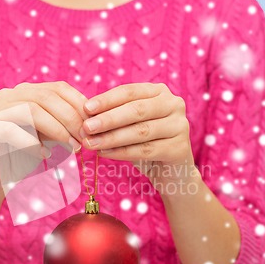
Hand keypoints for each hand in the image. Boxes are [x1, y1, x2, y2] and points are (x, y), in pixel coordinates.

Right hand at [0, 81, 87, 190]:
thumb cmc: (24, 157)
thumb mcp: (49, 137)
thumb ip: (64, 125)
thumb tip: (92, 121)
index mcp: (25, 93)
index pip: (58, 88)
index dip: (79, 104)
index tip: (94, 124)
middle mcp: (7, 96)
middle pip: (46, 97)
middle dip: (70, 118)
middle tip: (84, 139)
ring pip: (30, 110)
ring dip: (56, 130)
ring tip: (71, 148)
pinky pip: (10, 131)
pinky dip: (32, 143)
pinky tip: (45, 156)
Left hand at [80, 83, 196, 189]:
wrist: (171, 172)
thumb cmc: (144, 143)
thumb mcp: (129, 125)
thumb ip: (112, 116)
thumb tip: (84, 115)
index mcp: (159, 92)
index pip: (129, 91)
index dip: (107, 100)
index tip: (86, 109)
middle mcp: (173, 104)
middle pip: (136, 110)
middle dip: (108, 119)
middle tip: (86, 128)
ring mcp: (180, 126)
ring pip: (140, 131)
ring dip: (112, 138)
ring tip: (91, 144)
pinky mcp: (180, 149)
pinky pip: (146, 150)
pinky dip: (122, 152)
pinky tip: (105, 154)